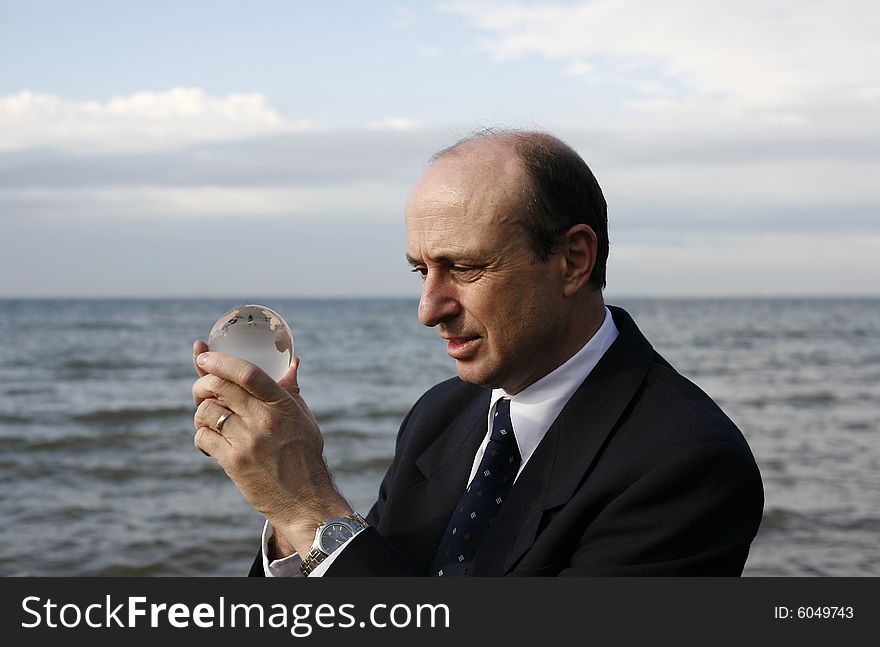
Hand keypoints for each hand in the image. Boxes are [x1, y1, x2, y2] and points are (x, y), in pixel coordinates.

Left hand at [191, 341, 350, 557]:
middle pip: (220, 387)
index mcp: (282, 405)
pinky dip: (200, 436)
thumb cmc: (305, 456)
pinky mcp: (234, 462)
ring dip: (200, 412)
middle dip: (202, 383)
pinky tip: (208, 442)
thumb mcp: (304, 419)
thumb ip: (292, 391)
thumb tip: (292, 363)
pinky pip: (203, 437)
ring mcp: (248, 441)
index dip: (221, 360)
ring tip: (208, 419)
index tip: (203, 355)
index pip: (248, 373)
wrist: (305, 499)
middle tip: (201, 389)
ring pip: (206, 411)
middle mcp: (264, 420)